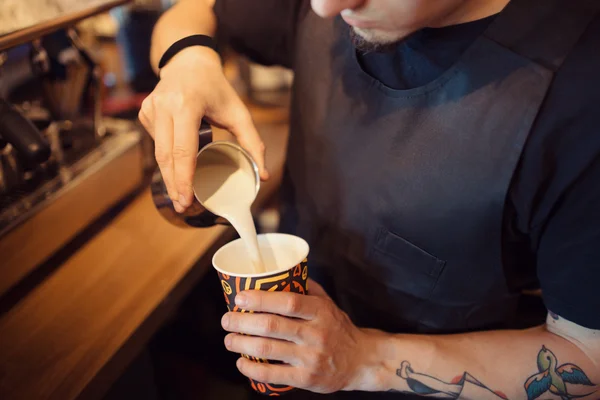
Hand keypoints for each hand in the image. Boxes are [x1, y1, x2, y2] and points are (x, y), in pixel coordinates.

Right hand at [139, 47, 267, 212]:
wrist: (188, 61)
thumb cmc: (216, 88)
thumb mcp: (239, 112)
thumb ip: (253, 143)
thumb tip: (262, 175)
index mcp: (186, 105)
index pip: (182, 150)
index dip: (183, 179)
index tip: (186, 200)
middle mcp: (164, 106)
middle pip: (165, 156)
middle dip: (174, 185)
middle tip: (183, 206)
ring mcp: (151, 108)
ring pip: (157, 152)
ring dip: (168, 176)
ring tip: (179, 196)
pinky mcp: (145, 112)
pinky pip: (155, 142)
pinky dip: (166, 157)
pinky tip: (175, 166)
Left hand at [220, 280, 377, 392]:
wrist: (361, 361)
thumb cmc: (339, 329)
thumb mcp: (329, 304)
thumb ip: (307, 288)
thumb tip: (280, 272)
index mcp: (320, 311)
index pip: (288, 302)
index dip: (261, 299)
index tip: (240, 297)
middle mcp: (316, 334)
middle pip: (272, 326)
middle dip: (242, 322)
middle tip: (227, 320)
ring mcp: (311, 357)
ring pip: (268, 349)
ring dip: (242, 344)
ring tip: (229, 340)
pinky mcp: (307, 378)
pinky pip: (273, 375)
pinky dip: (252, 369)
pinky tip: (242, 363)